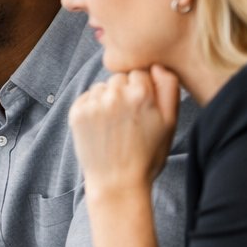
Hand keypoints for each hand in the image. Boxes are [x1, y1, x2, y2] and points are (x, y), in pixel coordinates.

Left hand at [68, 66, 179, 195]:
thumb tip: (158, 65)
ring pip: (102, 87)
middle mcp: (115, 95)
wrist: (117, 182)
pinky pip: (86, 97)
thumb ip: (169, 88)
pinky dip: (92, 107)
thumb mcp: (170, 122)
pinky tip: (100, 126)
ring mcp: (93, 104)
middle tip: (128, 118)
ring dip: (107, 99)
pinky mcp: (76, 113)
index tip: (142, 108)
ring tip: (114, 125)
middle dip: (124, 92)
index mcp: (142, 94)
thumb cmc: (148, 154)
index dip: (143, 89)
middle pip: (119, 78)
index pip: (140, 72)